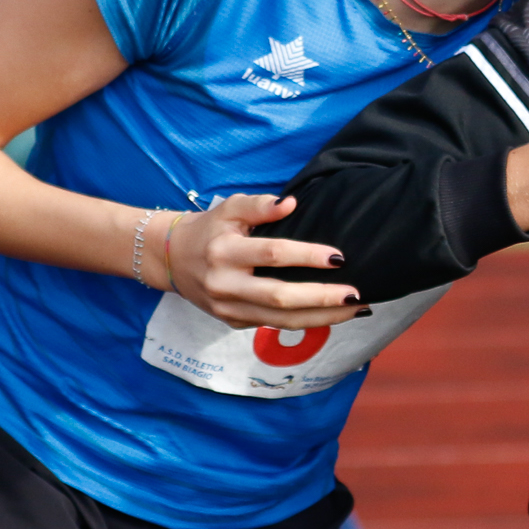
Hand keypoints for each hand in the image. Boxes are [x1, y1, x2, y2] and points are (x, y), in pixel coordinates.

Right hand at [160, 193, 362, 327]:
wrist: (172, 258)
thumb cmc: (210, 228)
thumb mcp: (229, 207)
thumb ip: (259, 204)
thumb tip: (290, 203)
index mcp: (225, 251)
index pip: (273, 254)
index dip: (307, 256)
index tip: (339, 257)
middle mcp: (225, 284)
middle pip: (280, 297)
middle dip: (322, 297)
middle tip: (356, 294)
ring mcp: (228, 308)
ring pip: (281, 320)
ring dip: (322, 317)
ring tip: (356, 310)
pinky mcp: (233, 322)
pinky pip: (274, 325)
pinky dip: (306, 322)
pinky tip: (332, 315)